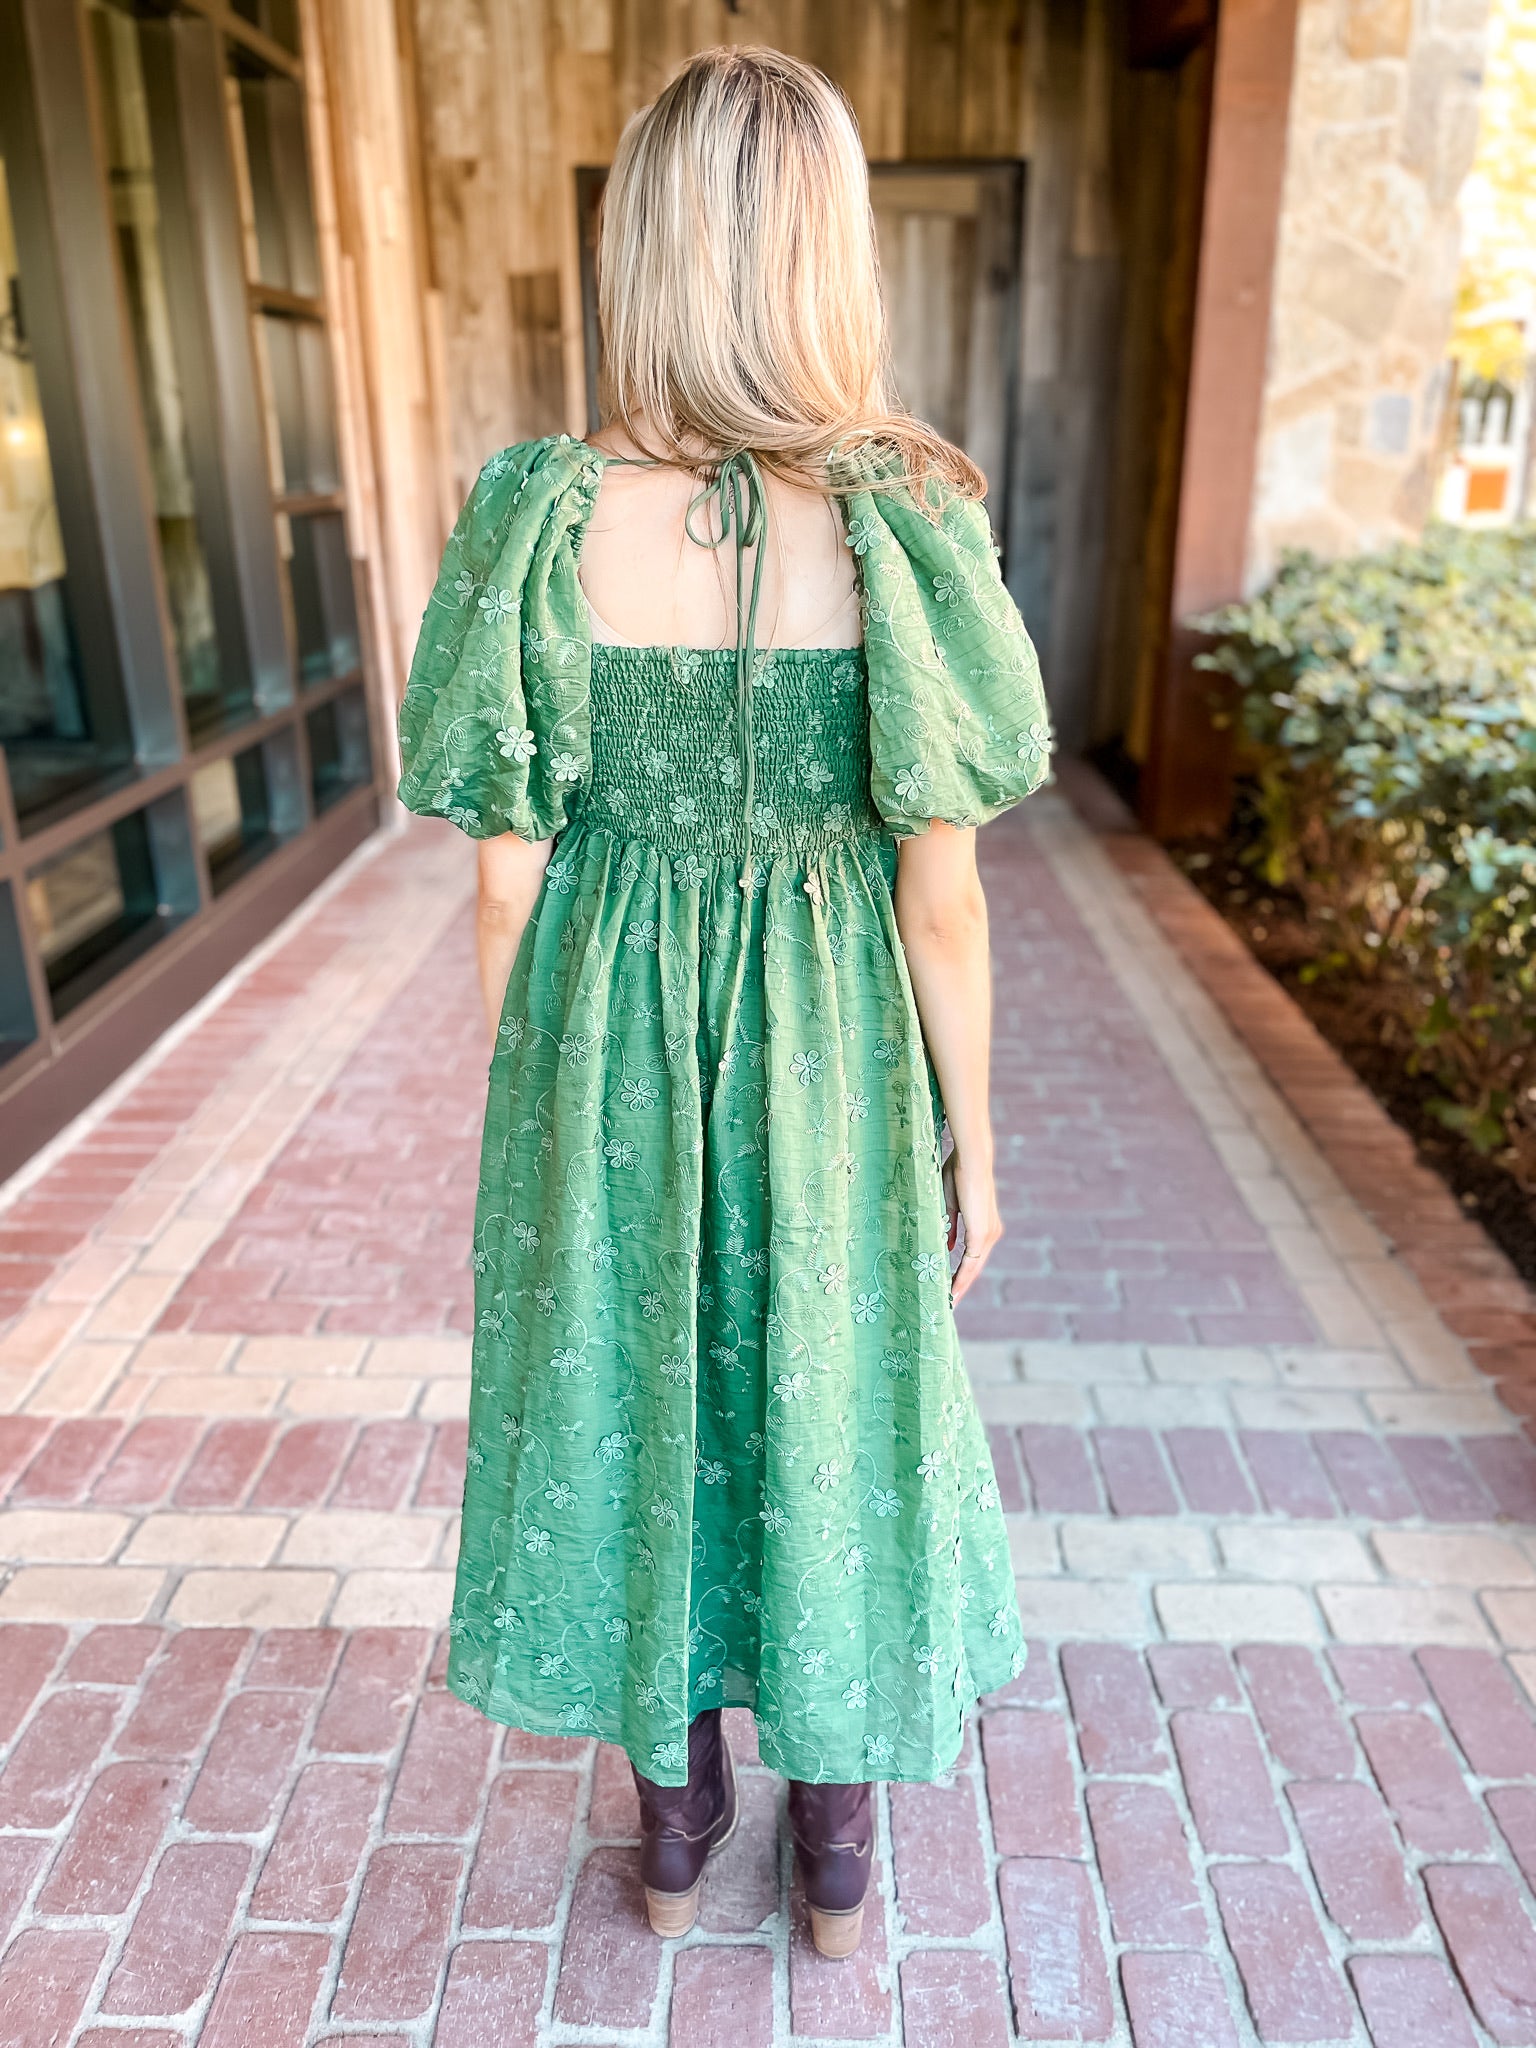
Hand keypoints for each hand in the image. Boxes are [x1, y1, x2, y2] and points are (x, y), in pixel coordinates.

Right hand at [943, 1146, 1002, 1304]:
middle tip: (949, 1302)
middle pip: (975, 1267)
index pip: (973, 1257)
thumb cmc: (959, 1174)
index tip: (950, 1287)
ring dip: (961, 1285)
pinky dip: (961, 1276)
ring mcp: (988, 1234)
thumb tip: (948, 1248)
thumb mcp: (951, 1205)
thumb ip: (951, 1227)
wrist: (971, 1159)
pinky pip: (971, 1261)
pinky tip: (952, 1288)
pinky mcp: (981, 1232)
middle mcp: (991, 1233)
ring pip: (974, 1268)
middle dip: (962, 1285)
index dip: (962, 1273)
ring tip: (949, 1301)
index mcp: (984, 1226)